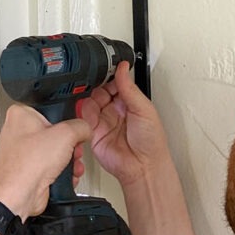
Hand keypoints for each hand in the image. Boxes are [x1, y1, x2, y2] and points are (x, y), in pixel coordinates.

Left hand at [0, 105, 90, 219]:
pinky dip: (61, 171)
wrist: (20, 195)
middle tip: (74, 147)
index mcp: (21, 114)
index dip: (65, 118)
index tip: (74, 124)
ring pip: (54, 150)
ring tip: (72, 163)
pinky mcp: (28, 169)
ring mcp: (22, 152)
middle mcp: (18, 131)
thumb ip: (81, 126)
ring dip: (68, 159)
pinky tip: (66, 174)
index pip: (50, 109)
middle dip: (69, 144)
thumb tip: (85, 128)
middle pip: (54, 132)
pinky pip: (50, 165)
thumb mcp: (66, 134)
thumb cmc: (29, 163)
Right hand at [79, 61, 168, 187]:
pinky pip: (83, 118)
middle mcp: (115, 110)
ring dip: (91, 97)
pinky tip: (90, 111)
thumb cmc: (151, 142)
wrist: (143, 167)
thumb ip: (129, 88)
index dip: (110, 75)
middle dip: (97, 85)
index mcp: (129, 102)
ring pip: (90, 101)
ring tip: (97, 99)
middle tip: (98, 82)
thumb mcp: (143, 108)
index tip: (106, 67)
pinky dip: (84, 112)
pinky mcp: (93, 132)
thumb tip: (123, 67)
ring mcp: (104, 121)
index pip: (115, 82)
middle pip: (100, 90)